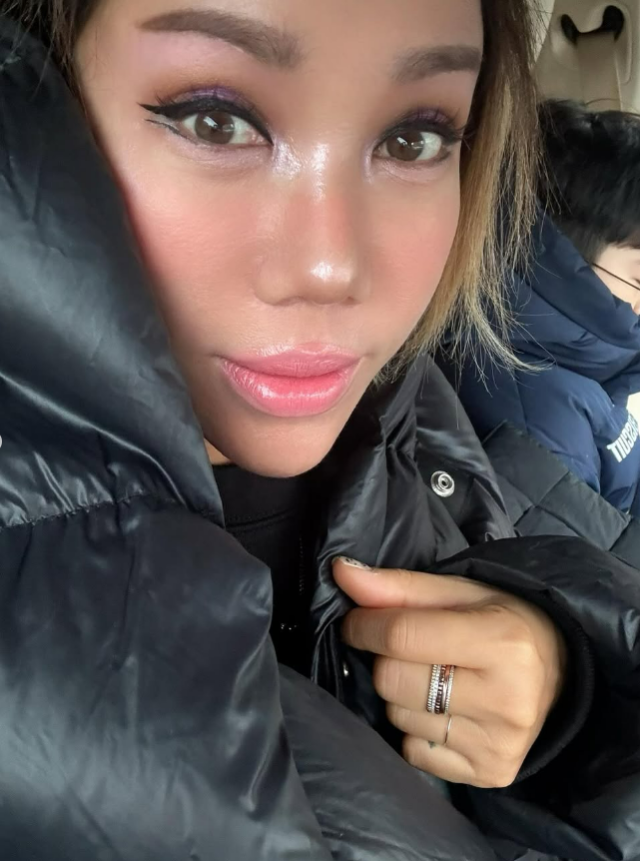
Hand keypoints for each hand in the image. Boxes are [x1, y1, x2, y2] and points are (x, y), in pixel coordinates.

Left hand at [334, 559, 566, 787]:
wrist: (561, 671)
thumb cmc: (502, 620)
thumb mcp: (458, 592)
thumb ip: (398, 586)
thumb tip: (342, 572)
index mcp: (502, 642)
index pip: (401, 636)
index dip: (364, 625)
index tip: (357, 621)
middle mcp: (506, 699)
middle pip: (393, 680)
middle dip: (387, 660)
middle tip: (410, 650)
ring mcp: (499, 744)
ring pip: (399, 718)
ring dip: (400, 695)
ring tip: (433, 677)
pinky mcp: (490, 774)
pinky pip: (414, 753)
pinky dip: (415, 730)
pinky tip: (443, 710)